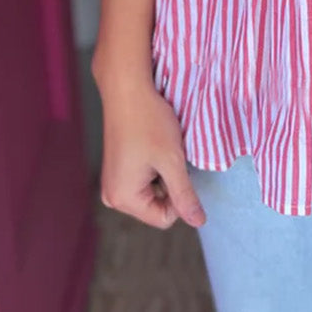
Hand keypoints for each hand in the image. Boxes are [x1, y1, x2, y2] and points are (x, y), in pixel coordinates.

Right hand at [97, 78, 206, 230]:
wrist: (127, 89)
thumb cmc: (149, 122)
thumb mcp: (172, 161)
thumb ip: (185, 195)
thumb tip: (199, 222)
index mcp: (123, 199)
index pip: (165, 218)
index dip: (179, 195)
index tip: (176, 167)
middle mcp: (112, 196)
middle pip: (156, 207)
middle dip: (169, 183)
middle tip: (166, 155)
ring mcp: (112, 183)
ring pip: (152, 192)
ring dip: (162, 173)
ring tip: (158, 148)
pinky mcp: (116, 170)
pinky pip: (143, 180)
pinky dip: (153, 166)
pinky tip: (150, 144)